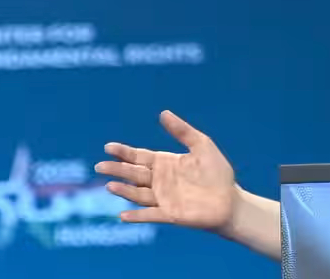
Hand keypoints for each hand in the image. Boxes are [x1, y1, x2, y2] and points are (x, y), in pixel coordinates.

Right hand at [96, 110, 236, 230]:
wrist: (230, 199)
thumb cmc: (217, 172)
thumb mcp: (201, 145)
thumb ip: (182, 131)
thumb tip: (163, 113)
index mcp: (166, 163)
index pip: (139, 157)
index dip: (124, 152)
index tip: (108, 147)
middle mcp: (160, 181)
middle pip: (134, 174)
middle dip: (117, 169)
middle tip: (100, 165)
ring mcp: (163, 198)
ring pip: (138, 194)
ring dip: (124, 190)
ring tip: (110, 185)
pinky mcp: (170, 214)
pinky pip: (150, 215)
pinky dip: (136, 216)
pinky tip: (123, 215)